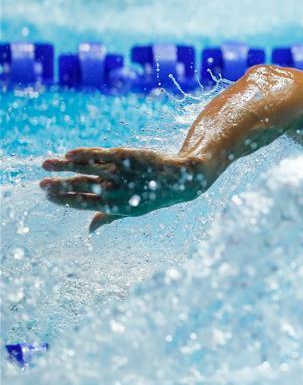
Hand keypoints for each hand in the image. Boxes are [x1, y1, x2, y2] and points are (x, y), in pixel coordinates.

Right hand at [40, 147, 208, 231]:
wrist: (180, 178)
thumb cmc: (153, 195)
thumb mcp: (131, 209)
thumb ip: (107, 217)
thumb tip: (89, 230)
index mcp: (115, 206)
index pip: (83, 204)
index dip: (63, 199)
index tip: (47, 195)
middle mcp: (116, 190)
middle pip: (81, 187)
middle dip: (59, 185)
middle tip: (40, 184)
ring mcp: (120, 173)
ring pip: (86, 169)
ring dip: (64, 167)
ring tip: (46, 164)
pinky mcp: (125, 156)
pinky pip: (100, 155)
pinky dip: (84, 154)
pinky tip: (69, 154)